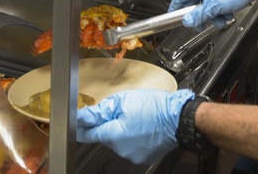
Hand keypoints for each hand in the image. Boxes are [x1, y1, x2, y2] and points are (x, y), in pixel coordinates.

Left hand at [77, 88, 194, 164]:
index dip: (82, 126)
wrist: (179, 119)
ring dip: (121, 131)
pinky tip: (142, 127)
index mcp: (114, 134)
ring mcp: (132, 156)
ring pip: (118, 142)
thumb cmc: (155, 107)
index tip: (78, 121)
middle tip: (120, 110)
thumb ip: (101, 110)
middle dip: (108, 124)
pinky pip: (130, 147)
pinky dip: (132, 138)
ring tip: (135, 118)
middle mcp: (121, 149)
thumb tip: (84, 116)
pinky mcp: (142, 157)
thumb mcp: (124, 100)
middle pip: (105, 136)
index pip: (89, 134)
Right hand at [168, 0, 257, 29]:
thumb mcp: (215, 5)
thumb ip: (199, 14)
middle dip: (200, 16)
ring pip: (207, 7)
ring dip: (213, 16)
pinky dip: (221, 12)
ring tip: (222, 18)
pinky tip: (229, 13)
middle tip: (201, 26)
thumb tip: (186, 21)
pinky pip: (217, 6)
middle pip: (194, 4)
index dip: (175, 8)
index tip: (173, 19)